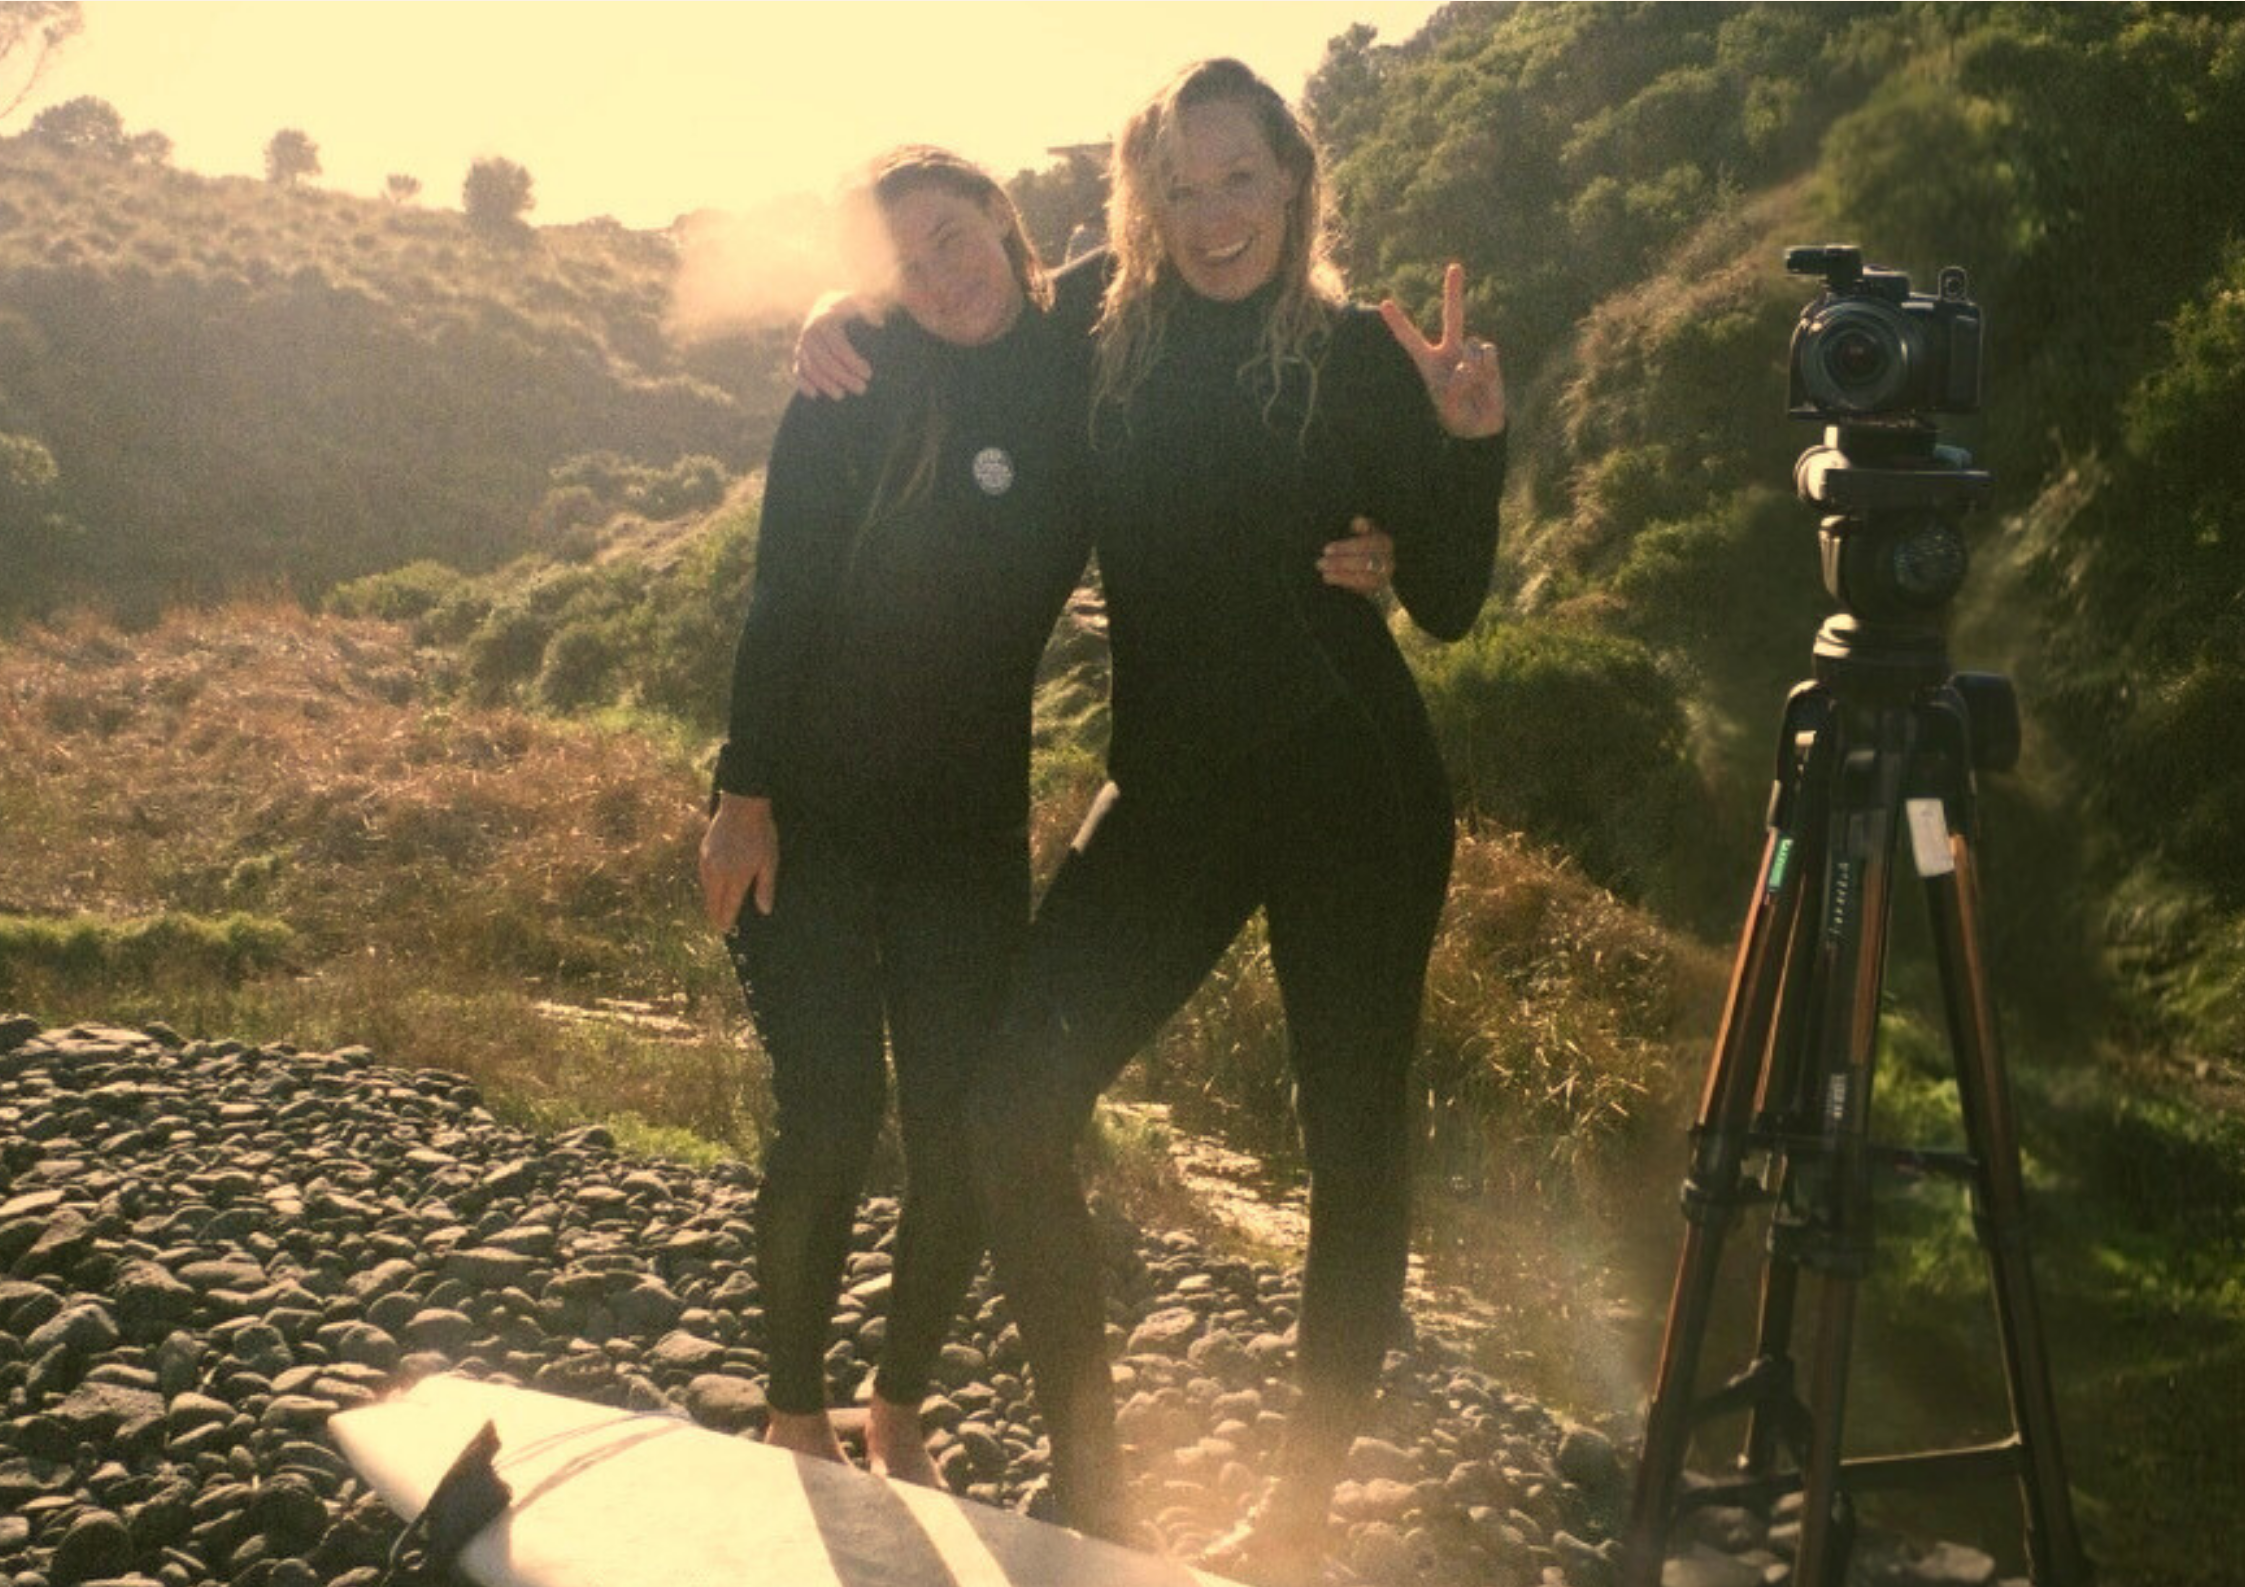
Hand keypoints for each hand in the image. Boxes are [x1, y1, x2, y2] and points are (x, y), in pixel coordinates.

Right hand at [700, 794, 778, 929]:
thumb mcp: (769, 861)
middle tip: (719, 925)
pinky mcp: (704, 852)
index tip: (726, 930)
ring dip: (711, 901)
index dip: (727, 920)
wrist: (741, 806)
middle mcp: (718, 873)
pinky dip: (708, 886)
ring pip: (706, 889)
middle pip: (713, 901)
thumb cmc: (760, 833)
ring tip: (715, 909)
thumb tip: (764, 910)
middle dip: (716, 915)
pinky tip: (713, 888)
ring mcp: (708, 862)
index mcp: (736, 877)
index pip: (728, 906)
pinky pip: (704, 876)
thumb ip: (765, 887)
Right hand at [791, 290, 883, 398]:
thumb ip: (870, 310)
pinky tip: (814, 395)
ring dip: (824, 383)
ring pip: (810, 367)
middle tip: (862, 389)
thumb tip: (878, 323)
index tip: (868, 373)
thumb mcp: (861, 303)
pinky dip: (803, 383)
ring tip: (841, 396)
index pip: (838, 346)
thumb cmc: (850, 306)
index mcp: (826, 319)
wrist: (828, 305)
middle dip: (843, 376)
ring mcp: (803, 343)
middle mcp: (810, 331)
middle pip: (824, 360)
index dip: (852, 361)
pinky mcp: (799, 353)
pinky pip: (798, 370)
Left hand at [1318, 516, 1394, 598]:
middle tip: (1321, 562)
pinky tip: (1328, 577)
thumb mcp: (1364, 532)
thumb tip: (1358, 521)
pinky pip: (1359, 588)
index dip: (1347, 547)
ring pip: (1363, 577)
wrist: (1373, 569)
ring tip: (1323, 571)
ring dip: (1340, 574)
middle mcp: (1387, 560)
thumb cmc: (1363, 547)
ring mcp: (1383, 577)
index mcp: (1384, 542)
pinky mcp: (1376, 589)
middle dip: (1341, 562)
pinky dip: (1342, 581)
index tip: (1327, 549)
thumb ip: (1362, 526)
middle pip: (1365, 562)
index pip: (1365, 545)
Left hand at [1378, 262, 1505, 438]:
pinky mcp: (1489, 357)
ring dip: (1473, 370)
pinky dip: (1488, 370)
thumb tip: (1467, 366)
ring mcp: (1470, 352)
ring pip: (1473, 347)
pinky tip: (1485, 384)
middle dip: (1454, 291)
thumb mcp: (1447, 408)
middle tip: (1455, 266)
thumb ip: (1454, 388)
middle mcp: (1450, 352)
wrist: (1479, 428)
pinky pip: (1488, 353)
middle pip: (1453, 316)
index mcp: (1428, 363)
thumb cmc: (1456, 419)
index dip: (1398, 323)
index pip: (1409, 339)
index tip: (1384, 304)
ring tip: (1471, 390)